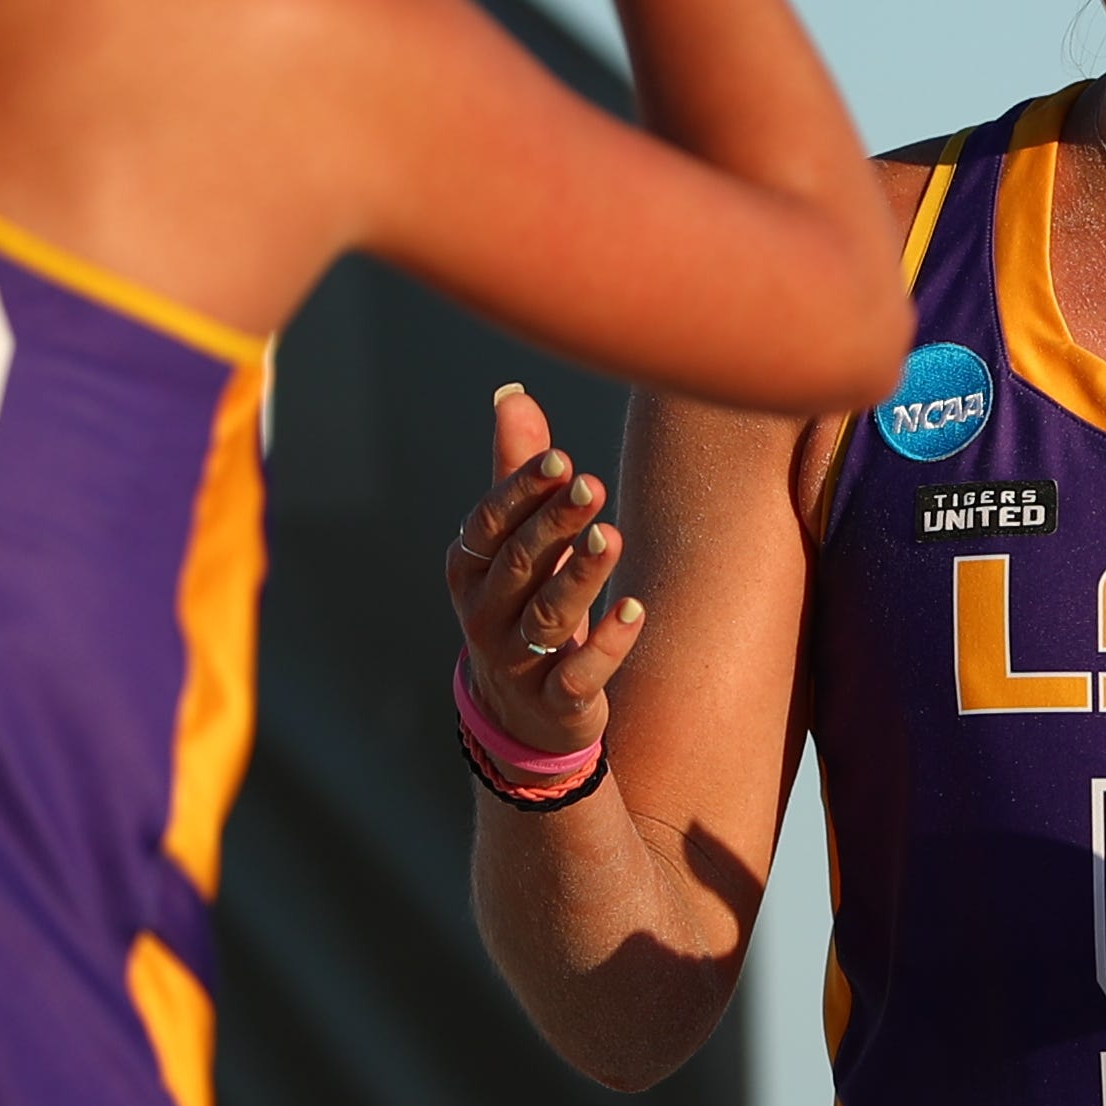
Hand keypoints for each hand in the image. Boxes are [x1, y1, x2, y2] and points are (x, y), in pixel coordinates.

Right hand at [442, 386, 642, 763]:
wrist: (524, 712)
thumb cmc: (523, 602)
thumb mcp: (516, 543)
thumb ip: (517, 473)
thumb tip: (514, 394)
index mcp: (470, 568)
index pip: (490, 522)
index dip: (521, 490)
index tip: (560, 458)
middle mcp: (484, 614)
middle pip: (519, 564)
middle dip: (555, 524)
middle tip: (592, 486)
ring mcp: (517, 662)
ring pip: (548, 615)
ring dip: (581, 574)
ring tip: (613, 535)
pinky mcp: (556, 702)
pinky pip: (578, 675)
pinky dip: (606, 644)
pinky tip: (635, 609)